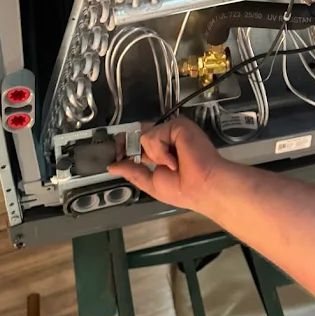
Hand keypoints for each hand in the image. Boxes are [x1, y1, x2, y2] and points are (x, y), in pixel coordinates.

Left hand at [107, 116, 225, 211]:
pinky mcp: (178, 125)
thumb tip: (112, 167)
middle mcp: (166, 138)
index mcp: (161, 151)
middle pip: (139, 133)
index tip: (118, 156)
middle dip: (134, 149)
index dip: (126, 146)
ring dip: (155, 156)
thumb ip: (132, 172)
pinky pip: (154, 135)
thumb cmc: (184, 190)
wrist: (203, 187)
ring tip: (172, 165)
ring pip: (145, 136)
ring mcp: (172, 130)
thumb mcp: (151, 183)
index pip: (138, 141)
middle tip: (148, 164)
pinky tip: (175, 160)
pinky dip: (160, 151)